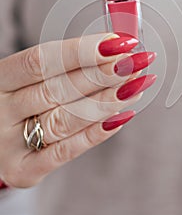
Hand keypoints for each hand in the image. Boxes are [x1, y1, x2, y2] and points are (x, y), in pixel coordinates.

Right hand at [0, 33, 155, 187]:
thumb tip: (114, 47)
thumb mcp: (32, 77)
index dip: (81, 51)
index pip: (40, 60)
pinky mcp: (23, 170)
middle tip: (133, 64)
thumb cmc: (24, 98)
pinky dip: (96, 133)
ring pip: (65, 120)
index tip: (117, 44)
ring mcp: (9, 143)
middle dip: (102, 75)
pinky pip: (65, 152)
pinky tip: (122, 116)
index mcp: (1, 79)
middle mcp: (1, 110)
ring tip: (136, 86)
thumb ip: (67, 63)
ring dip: (106, 102)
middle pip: (57, 89)